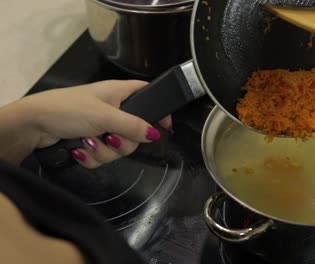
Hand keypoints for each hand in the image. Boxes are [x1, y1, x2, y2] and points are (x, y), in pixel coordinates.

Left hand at [8, 80, 170, 167]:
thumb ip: (133, 125)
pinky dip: (92, 156)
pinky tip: (78, 150)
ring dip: (103, 151)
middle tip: (109, 138)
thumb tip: (156, 135)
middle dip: (122, 142)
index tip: (165, 127)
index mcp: (119, 93)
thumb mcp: (105, 116)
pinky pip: (103, 156)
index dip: (159, 109)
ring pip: (119, 147)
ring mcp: (101, 127)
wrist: (33, 125)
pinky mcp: (90, 142)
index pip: (148, 95)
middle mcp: (113, 109)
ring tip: (86, 143)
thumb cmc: (70, 110)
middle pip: (135, 132)